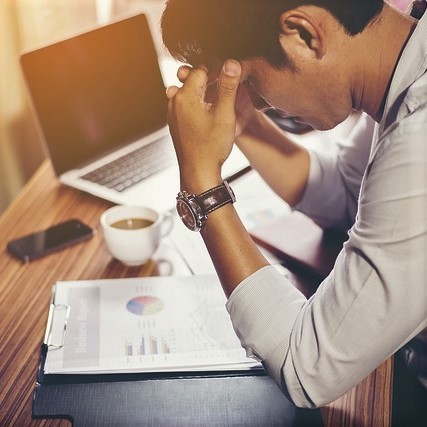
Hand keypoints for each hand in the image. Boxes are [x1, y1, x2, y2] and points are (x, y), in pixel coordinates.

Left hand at [166, 60, 241, 191]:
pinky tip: (209, 114)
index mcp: (185, 96)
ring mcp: (173, 114)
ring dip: (204, 94)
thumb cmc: (211, 146)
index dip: (218, 71)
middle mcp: (174, 102)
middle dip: (211, 82)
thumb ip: (228, 86)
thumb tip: (232, 62)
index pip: (202, 70)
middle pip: (194, 80)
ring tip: (220, 102)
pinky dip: (198, 105)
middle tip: (227, 89)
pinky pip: (187, 106)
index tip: (230, 78)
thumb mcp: (224, 114)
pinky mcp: (176, 124)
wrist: (198, 172)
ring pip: (190, 93)